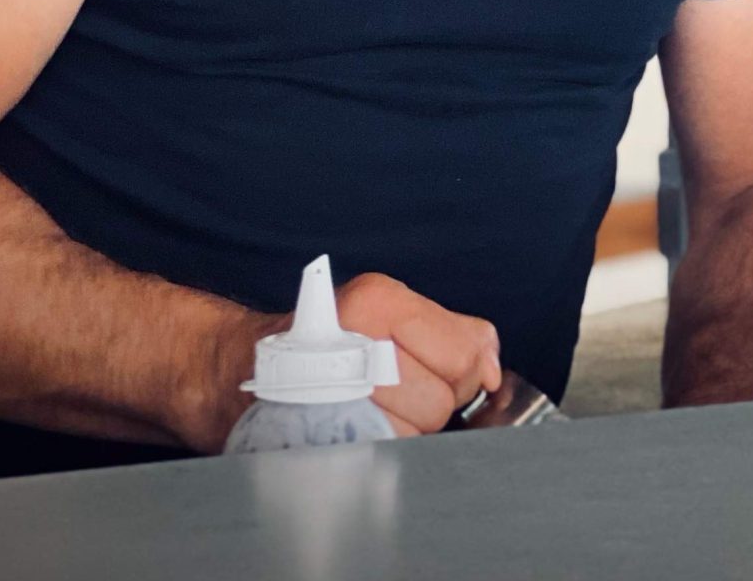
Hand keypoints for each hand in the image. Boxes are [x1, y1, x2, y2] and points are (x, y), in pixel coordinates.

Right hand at [336, 272, 501, 437]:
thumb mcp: (395, 310)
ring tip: (377, 402)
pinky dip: (383, 442)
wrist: (260, 362)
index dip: (464, 373)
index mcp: (378, 301)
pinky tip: (364, 421)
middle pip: (440, 401)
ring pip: (416, 432)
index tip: (443, 370)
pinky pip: (388, 451)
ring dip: (405, 425)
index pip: (462, 357)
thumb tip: (493, 370)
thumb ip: (458, 333)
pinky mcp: (325, 431)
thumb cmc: (335, 334)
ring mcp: (336, 390)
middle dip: (432, 401)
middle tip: (401, 385)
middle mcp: (355, 340)